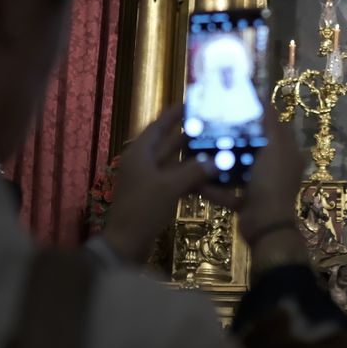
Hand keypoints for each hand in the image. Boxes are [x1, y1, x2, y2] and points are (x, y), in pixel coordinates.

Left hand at [99, 106, 211, 262]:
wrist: (126, 244)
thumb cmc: (142, 209)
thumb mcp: (169, 187)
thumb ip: (195, 171)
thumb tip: (218, 160)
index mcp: (140, 153)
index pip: (159, 126)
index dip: (174, 114)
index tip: (192, 103)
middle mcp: (144, 163)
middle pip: (170, 143)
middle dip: (191, 136)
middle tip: (213, 124)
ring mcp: (151, 180)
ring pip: (177, 165)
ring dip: (196, 160)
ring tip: (220, 150)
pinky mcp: (157, 197)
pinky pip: (179, 183)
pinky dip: (194, 181)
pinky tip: (214, 180)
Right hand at [202, 107, 304, 236]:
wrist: (265, 225)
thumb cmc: (272, 182)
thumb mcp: (275, 147)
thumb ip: (270, 124)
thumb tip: (263, 99)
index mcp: (288, 154)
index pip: (276, 128)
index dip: (260, 115)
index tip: (237, 105)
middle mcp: (277, 169)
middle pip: (255, 147)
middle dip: (237, 138)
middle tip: (215, 125)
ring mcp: (262, 187)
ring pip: (240, 169)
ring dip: (223, 161)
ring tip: (203, 148)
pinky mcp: (247, 202)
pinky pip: (229, 191)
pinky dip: (215, 187)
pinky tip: (197, 178)